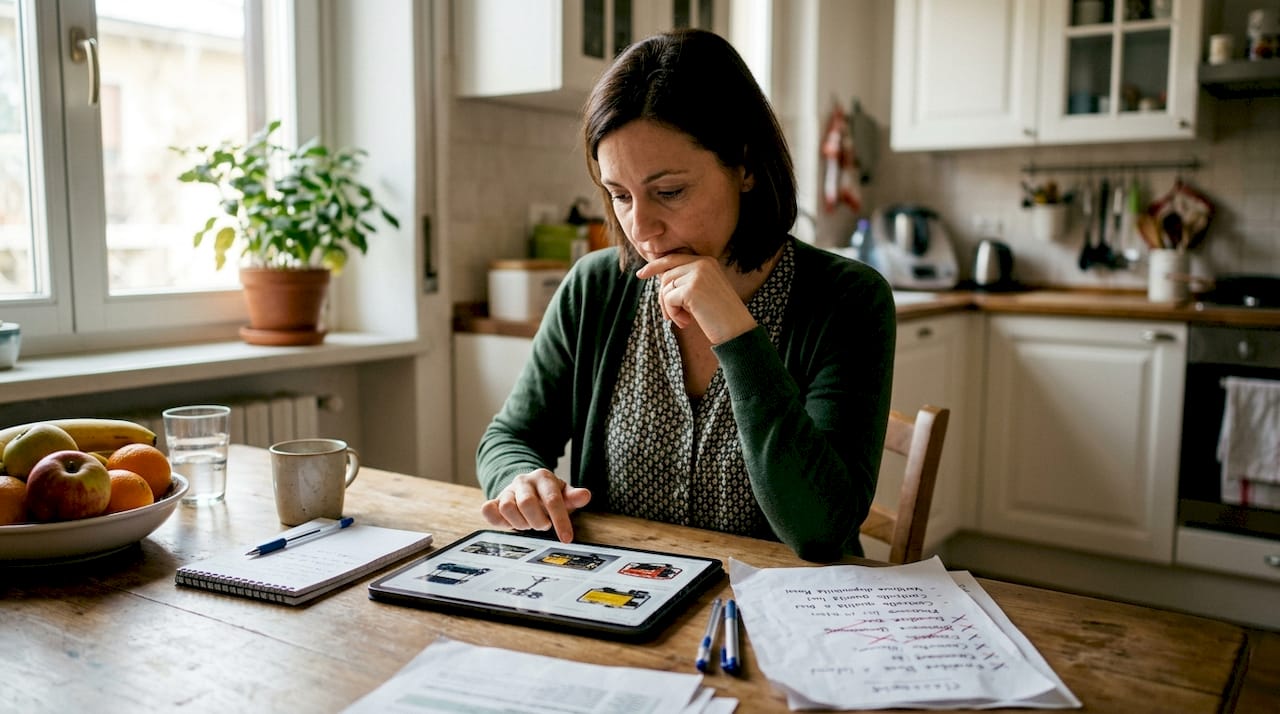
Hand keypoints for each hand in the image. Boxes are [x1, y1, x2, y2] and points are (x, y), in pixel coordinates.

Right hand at [480, 469, 591, 542]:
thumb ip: (573, 497)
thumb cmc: (548, 495)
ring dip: (520, 523)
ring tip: (528, 524)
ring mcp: (507, 490)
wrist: (526, 488)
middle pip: (527, 503)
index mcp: (543, 477)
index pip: (552, 499)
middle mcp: (523, 481)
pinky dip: (496, 520)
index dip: (560, 520)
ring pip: (508, 508)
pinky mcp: (494, 501)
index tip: (567, 539)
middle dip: (538, 521)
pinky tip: (508, 524)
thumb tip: (585, 496)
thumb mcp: (563, 494)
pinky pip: (488, 509)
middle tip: (543, 526)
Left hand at [635, 254, 755, 343]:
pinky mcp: (692, 289)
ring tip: (683, 320)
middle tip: (671, 317)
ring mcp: (697, 274)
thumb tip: (659, 277)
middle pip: (666, 276)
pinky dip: (673, 314)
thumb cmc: (719, 315)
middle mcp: (702, 263)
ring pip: (665, 288)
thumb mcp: (703, 292)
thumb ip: (685, 281)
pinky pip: (668, 299)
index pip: (673, 259)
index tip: (640, 275)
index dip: (654, 266)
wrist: (737, 331)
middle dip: (663, 298)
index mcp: (707, 261)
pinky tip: (686, 322)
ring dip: (669, 308)